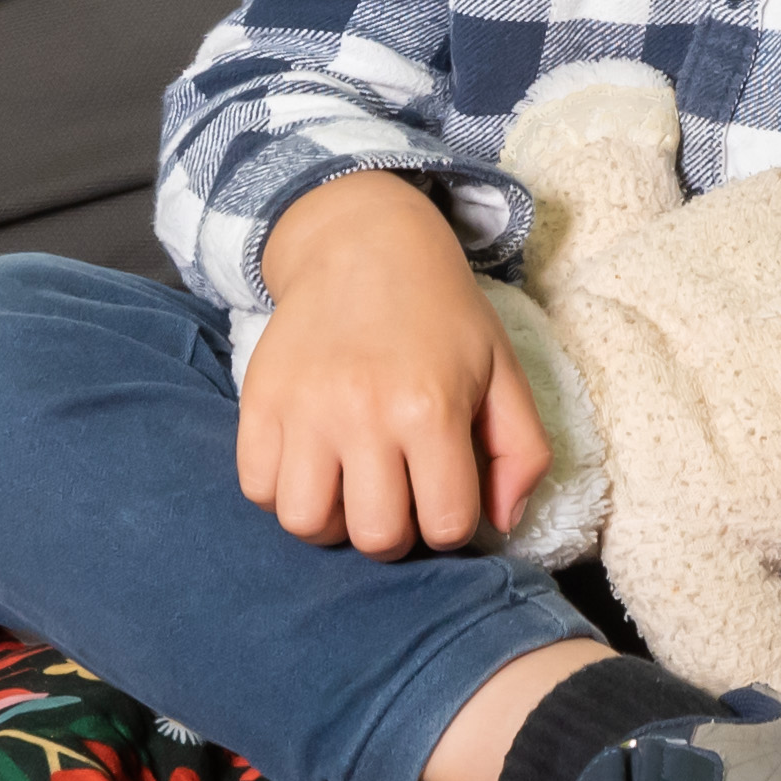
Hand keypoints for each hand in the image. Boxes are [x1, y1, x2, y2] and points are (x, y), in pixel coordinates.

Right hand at [239, 176, 547, 551]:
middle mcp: (363, 412)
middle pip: (374, 537)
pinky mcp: (259, 400)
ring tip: (348, 490)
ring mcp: (304, 407)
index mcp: (432, 407)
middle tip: (396, 498)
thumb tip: (502, 524)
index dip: (451, 523)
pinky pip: (257, 488)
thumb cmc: (441, 314)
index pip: (446, 525)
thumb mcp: (502, 370)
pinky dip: (282, 492)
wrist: (362, 243)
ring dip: (331, 522)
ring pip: (305, 522)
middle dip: (394, 533)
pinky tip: (310, 465)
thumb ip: (522, 452)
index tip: (443, 494)